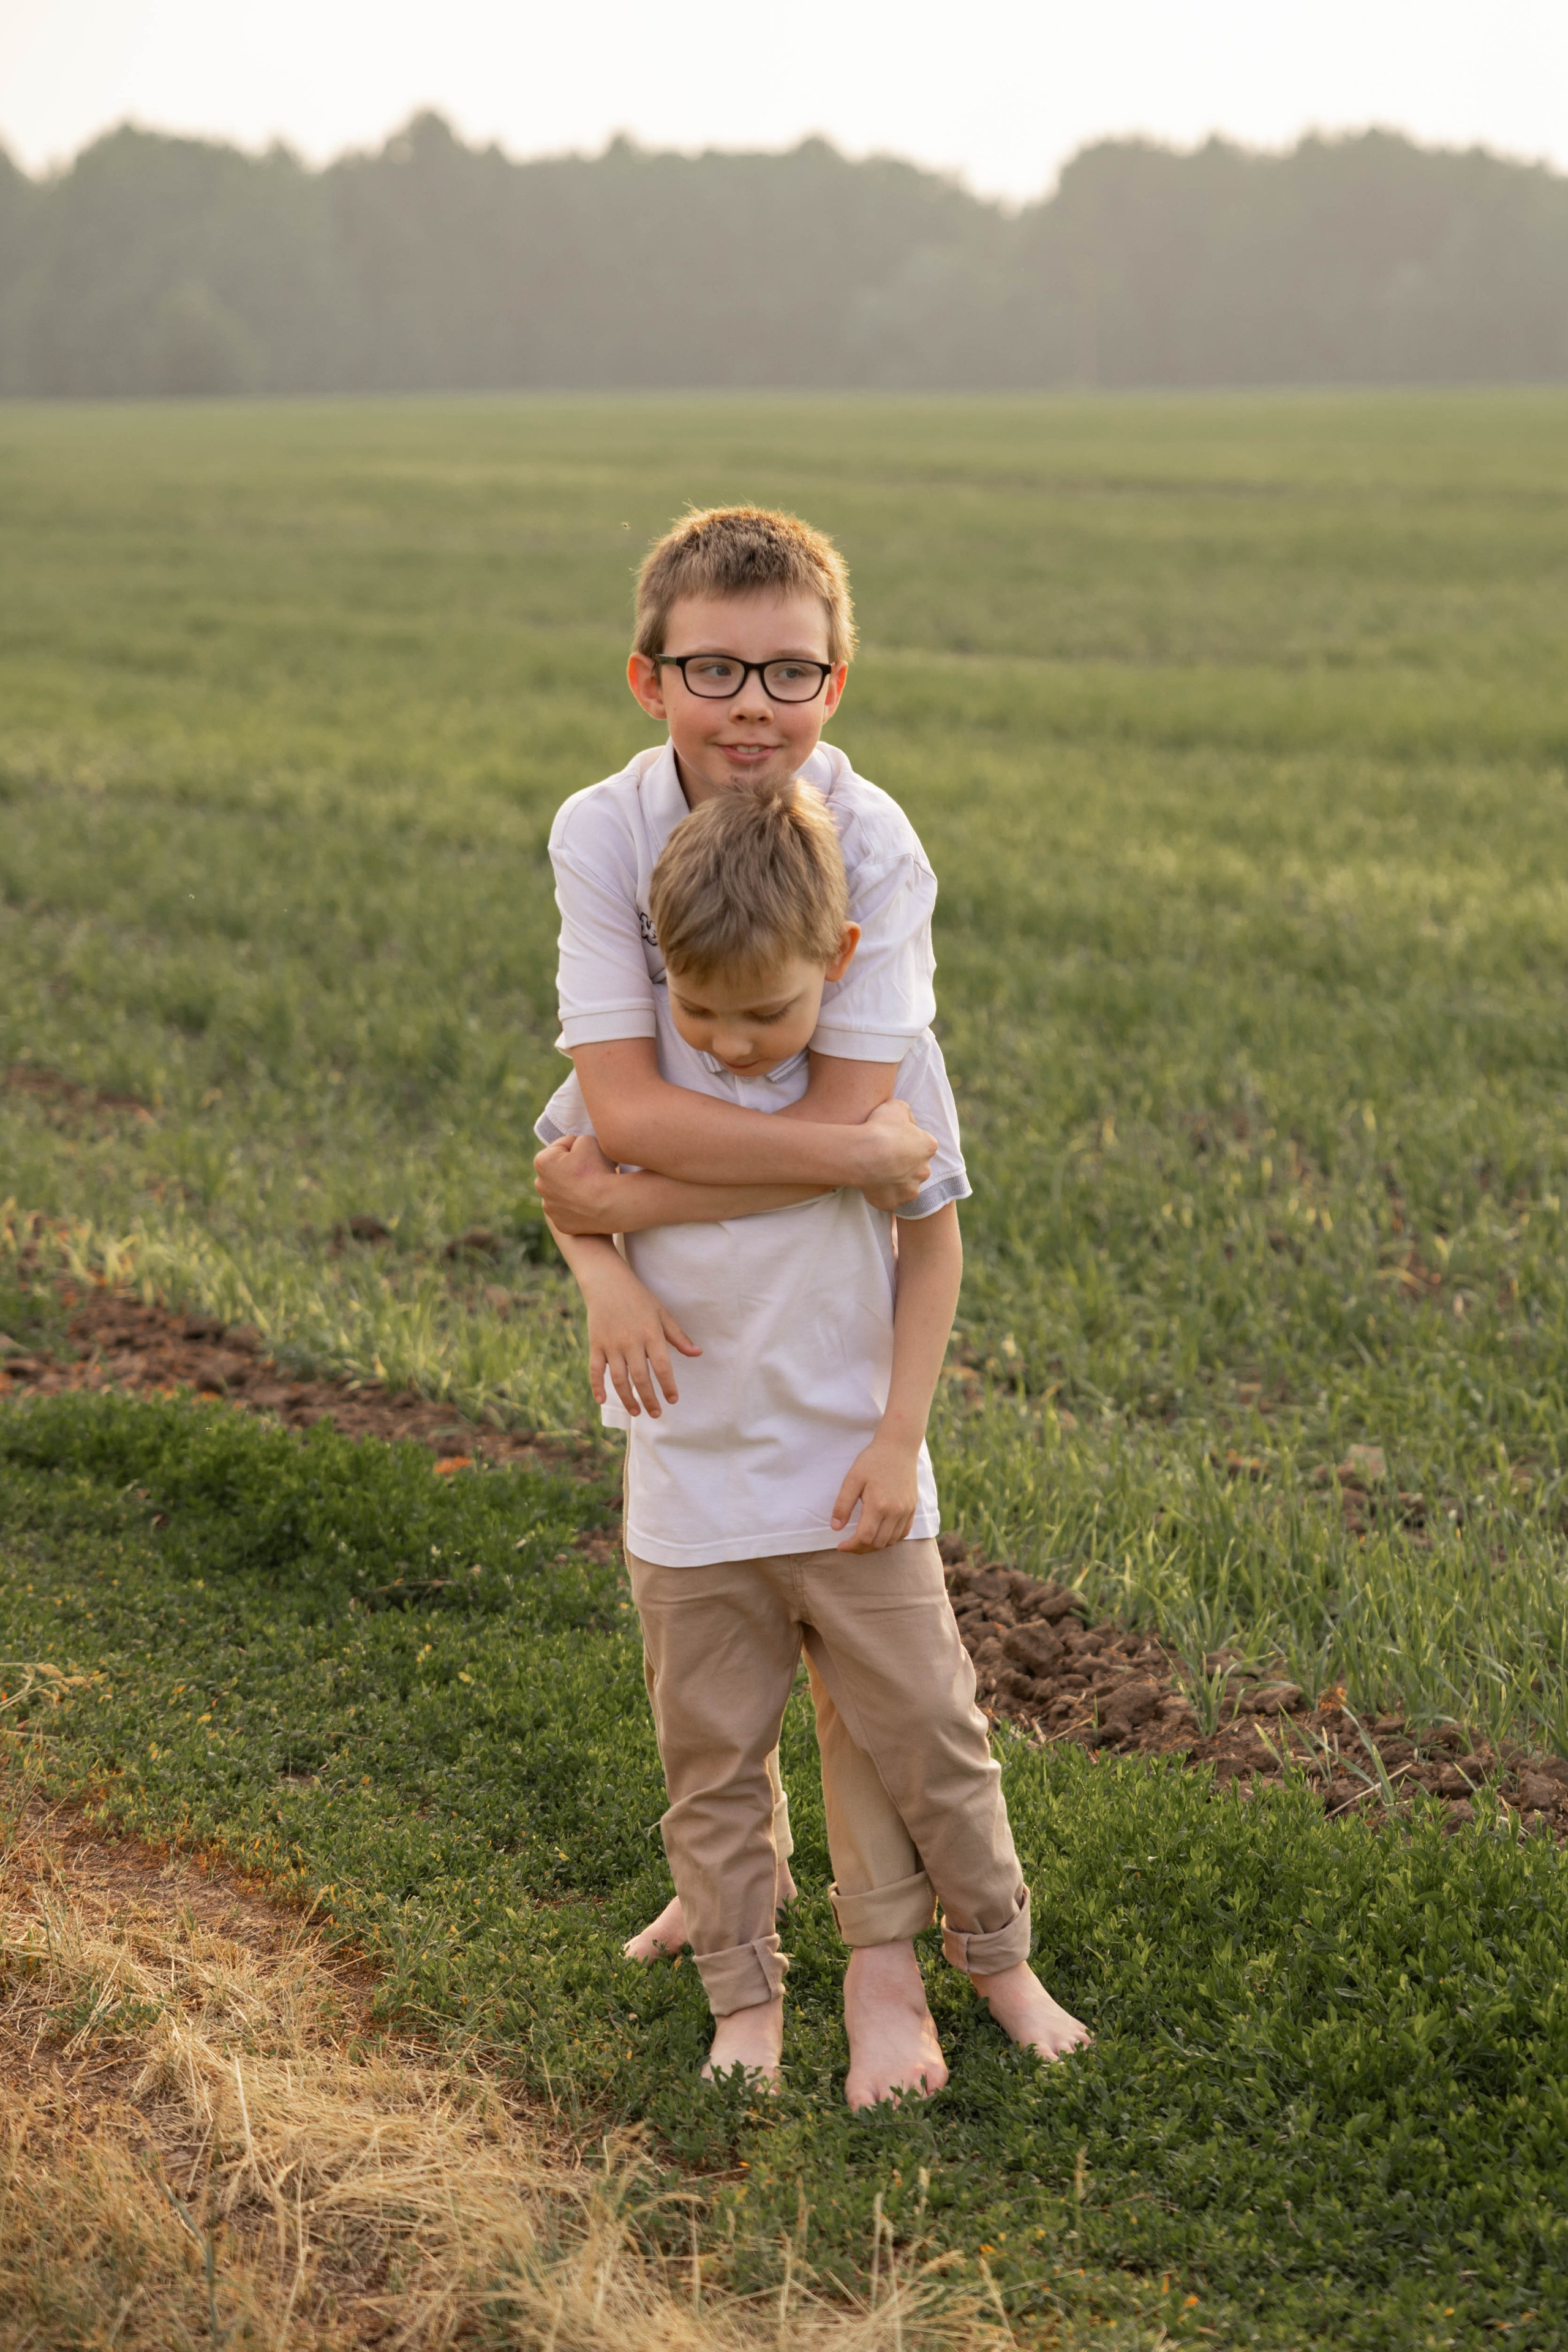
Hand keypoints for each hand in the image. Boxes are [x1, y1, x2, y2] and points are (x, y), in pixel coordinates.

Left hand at [533, 1133, 621, 1233]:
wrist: (609, 1204)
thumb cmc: (597, 1170)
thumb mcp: (588, 1140)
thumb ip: (577, 1140)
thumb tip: (575, 1148)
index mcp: (542, 1162)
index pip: (562, 1146)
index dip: (579, 1146)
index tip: (590, 1153)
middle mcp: (540, 1185)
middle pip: (559, 1170)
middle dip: (572, 1168)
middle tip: (592, 1170)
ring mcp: (549, 1208)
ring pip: (562, 1191)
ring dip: (572, 1187)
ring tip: (592, 1187)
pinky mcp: (561, 1223)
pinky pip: (568, 1210)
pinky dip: (577, 1206)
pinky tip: (590, 1203)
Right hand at [581, 1258, 701, 1418]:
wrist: (607, 1281)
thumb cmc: (638, 1298)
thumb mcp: (662, 1313)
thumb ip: (678, 1336)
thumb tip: (698, 1353)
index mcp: (651, 1334)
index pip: (662, 1367)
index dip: (668, 1386)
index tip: (673, 1400)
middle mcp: (631, 1342)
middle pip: (641, 1378)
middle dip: (649, 1399)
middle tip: (655, 1414)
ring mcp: (611, 1344)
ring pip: (619, 1379)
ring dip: (627, 1399)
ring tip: (636, 1412)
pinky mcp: (595, 1344)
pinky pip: (595, 1370)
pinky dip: (597, 1386)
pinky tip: (602, 1400)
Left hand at [831, 1435, 919, 1551]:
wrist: (898, 1447)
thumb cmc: (872, 1461)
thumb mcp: (852, 1479)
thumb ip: (843, 1505)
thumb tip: (836, 1528)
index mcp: (878, 1505)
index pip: (865, 1538)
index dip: (851, 1546)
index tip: (840, 1546)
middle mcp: (895, 1511)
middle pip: (878, 1543)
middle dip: (861, 1549)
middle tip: (849, 1544)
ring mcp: (906, 1511)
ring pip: (891, 1541)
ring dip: (875, 1546)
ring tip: (862, 1540)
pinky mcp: (912, 1508)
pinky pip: (903, 1533)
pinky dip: (890, 1539)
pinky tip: (879, 1534)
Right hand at [853, 1100, 934, 1198]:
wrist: (863, 1154)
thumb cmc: (880, 1128)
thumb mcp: (896, 1107)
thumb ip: (907, 1114)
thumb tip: (909, 1124)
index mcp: (928, 1147)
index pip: (923, 1145)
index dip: (907, 1142)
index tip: (892, 1141)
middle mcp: (924, 1171)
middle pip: (916, 1168)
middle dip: (904, 1165)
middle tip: (884, 1157)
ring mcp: (909, 1190)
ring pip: (905, 1186)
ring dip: (894, 1181)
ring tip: (876, 1172)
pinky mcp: (893, 1203)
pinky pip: (888, 1199)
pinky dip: (881, 1194)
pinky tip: (869, 1183)